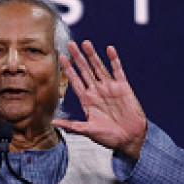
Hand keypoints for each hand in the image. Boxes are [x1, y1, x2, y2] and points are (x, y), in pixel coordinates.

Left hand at [54, 40, 147, 158]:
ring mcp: (110, 88)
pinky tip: (109, 50)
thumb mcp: (88, 131)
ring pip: (99, 68)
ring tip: (86, 43)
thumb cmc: (109, 138)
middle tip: (70, 44)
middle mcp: (97, 91)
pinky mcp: (123, 88)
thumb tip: (53, 123)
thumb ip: (72, 125)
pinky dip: (114, 60)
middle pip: (85, 70)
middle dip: (77, 58)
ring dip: (93, 56)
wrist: (130, 139)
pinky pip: (118, 71)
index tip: (60, 57)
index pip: (75, 81)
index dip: (68, 69)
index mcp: (87, 100)